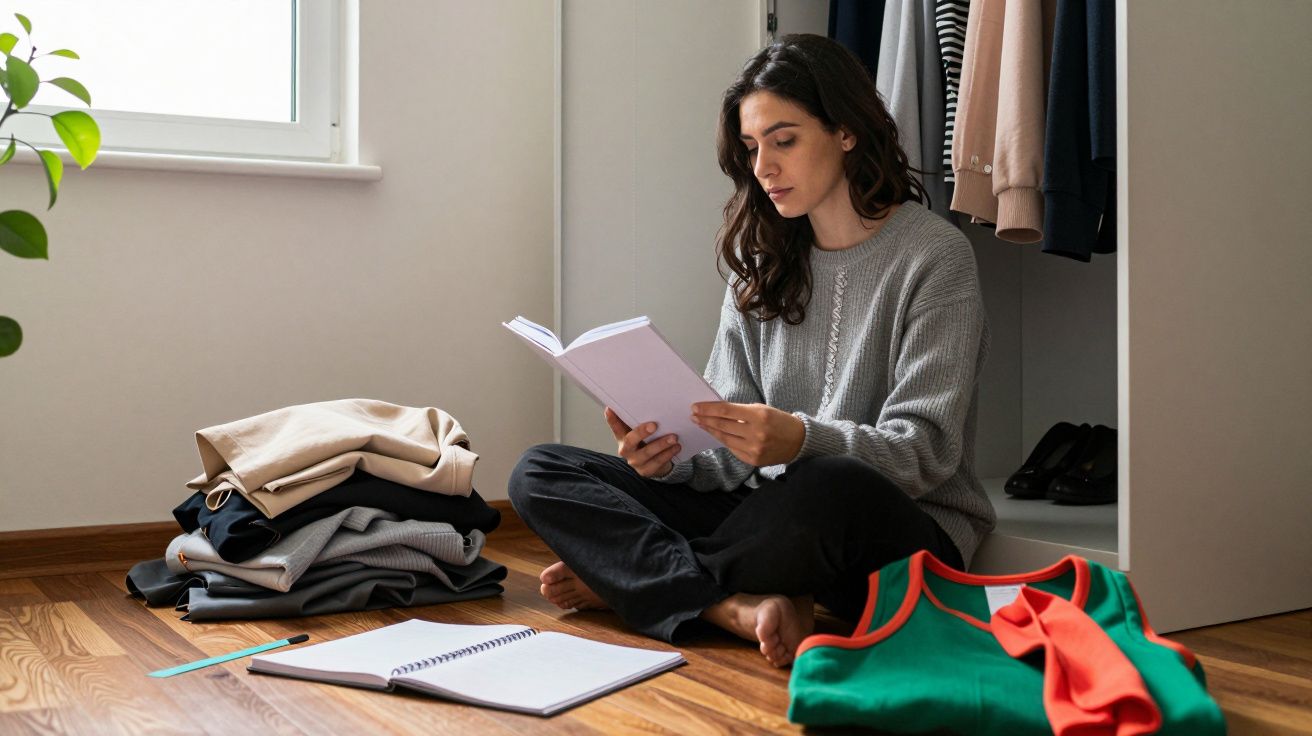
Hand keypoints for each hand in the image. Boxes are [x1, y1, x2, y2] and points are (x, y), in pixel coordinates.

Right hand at [604, 406, 681, 477]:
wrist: (654, 465)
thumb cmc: (647, 443)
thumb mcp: (640, 433)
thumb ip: (639, 422)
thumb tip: (644, 402)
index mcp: (622, 438)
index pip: (615, 427)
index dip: (611, 419)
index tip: (610, 409)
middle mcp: (626, 450)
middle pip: (630, 441)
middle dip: (641, 432)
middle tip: (654, 425)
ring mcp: (635, 462)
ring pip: (647, 452)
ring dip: (661, 444)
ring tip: (674, 437)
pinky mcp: (646, 471)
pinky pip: (657, 462)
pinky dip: (668, 454)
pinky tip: (676, 447)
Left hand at [690, 402, 804, 466]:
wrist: (798, 441)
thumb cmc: (778, 421)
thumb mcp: (762, 409)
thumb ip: (740, 411)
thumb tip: (715, 411)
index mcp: (759, 416)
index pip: (726, 410)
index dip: (708, 409)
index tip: (695, 407)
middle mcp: (756, 433)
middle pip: (722, 425)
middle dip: (705, 419)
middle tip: (693, 415)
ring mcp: (754, 449)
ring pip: (724, 438)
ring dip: (710, 430)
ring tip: (701, 423)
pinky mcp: (753, 460)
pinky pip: (732, 449)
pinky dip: (723, 441)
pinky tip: (715, 434)